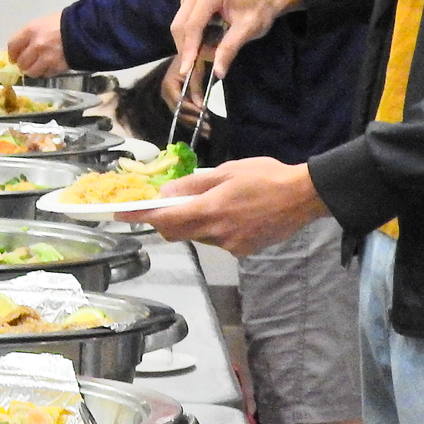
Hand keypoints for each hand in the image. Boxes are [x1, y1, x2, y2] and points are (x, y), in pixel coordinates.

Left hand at [7, 13, 69, 76]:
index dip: (12, 53)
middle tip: (27, 62)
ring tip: (39, 65)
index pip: (12, 46)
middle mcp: (36, 45)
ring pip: (31, 72)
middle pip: (21, 62)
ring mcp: (46, 58)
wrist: (85, 30)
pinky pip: (45, 74)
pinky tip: (50, 66)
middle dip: (23, 63)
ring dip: (33, 70)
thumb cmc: (65, 22)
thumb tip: (23, 46)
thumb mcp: (44, 22)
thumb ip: (32, 34)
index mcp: (31, 30)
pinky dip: (45, 72)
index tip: (14, 57)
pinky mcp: (56, 67)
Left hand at [122, 157, 327, 256]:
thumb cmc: (265, 176)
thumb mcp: (226, 171)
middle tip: (166, 203)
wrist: (303, 197)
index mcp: (210, 211)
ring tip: (211, 201)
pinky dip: (213, 228)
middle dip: (165, 220)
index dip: (140, 217)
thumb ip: (193, 184)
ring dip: (192, 222)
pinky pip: (217, 241)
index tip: (121, 214)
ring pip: (197, 237)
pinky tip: (231, 213)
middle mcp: (217, 234)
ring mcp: (231, 246)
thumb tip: (165, 192)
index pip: (165, 219)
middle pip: (176, 233)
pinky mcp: (243, 252)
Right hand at [170, 0, 300, 82]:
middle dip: (188, 48)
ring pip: (181, 24)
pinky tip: (209, 38)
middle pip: (180, 24)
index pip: (192, 25)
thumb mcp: (247, 31)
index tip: (185, 71)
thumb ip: (229, 50)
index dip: (189, 49)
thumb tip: (217, 72)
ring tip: (214, 49)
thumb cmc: (259, 10)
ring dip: (190, 42)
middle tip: (205, 63)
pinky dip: (193, 35)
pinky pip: (185, 20)